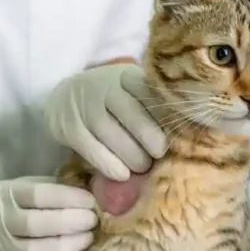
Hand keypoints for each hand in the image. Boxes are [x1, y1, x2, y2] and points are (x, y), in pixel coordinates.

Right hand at [0, 177, 97, 250]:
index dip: (70, 198)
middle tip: (92, 221)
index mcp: (7, 195)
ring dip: (68, 246)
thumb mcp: (15, 187)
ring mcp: (1, 250)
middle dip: (73, 222)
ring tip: (86, 238)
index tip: (91, 201)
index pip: (40, 195)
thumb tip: (88, 192)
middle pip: (40, 224)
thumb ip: (47, 189)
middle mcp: (2, 221)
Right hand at [44, 63, 166, 180]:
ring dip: (131, 155)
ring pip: (110, 132)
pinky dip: (108, 164)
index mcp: (127, 76)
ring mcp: (83, 106)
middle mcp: (104, 86)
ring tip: (142, 167)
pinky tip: (122, 175)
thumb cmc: (111, 102)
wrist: (65, 98)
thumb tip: (184, 135)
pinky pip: (91, 148)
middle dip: (149, 138)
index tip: (174, 134)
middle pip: (130, 113)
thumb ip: (153, 106)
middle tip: (159, 155)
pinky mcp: (69, 127)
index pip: (149, 92)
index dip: (164, 115)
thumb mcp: (131, 93)